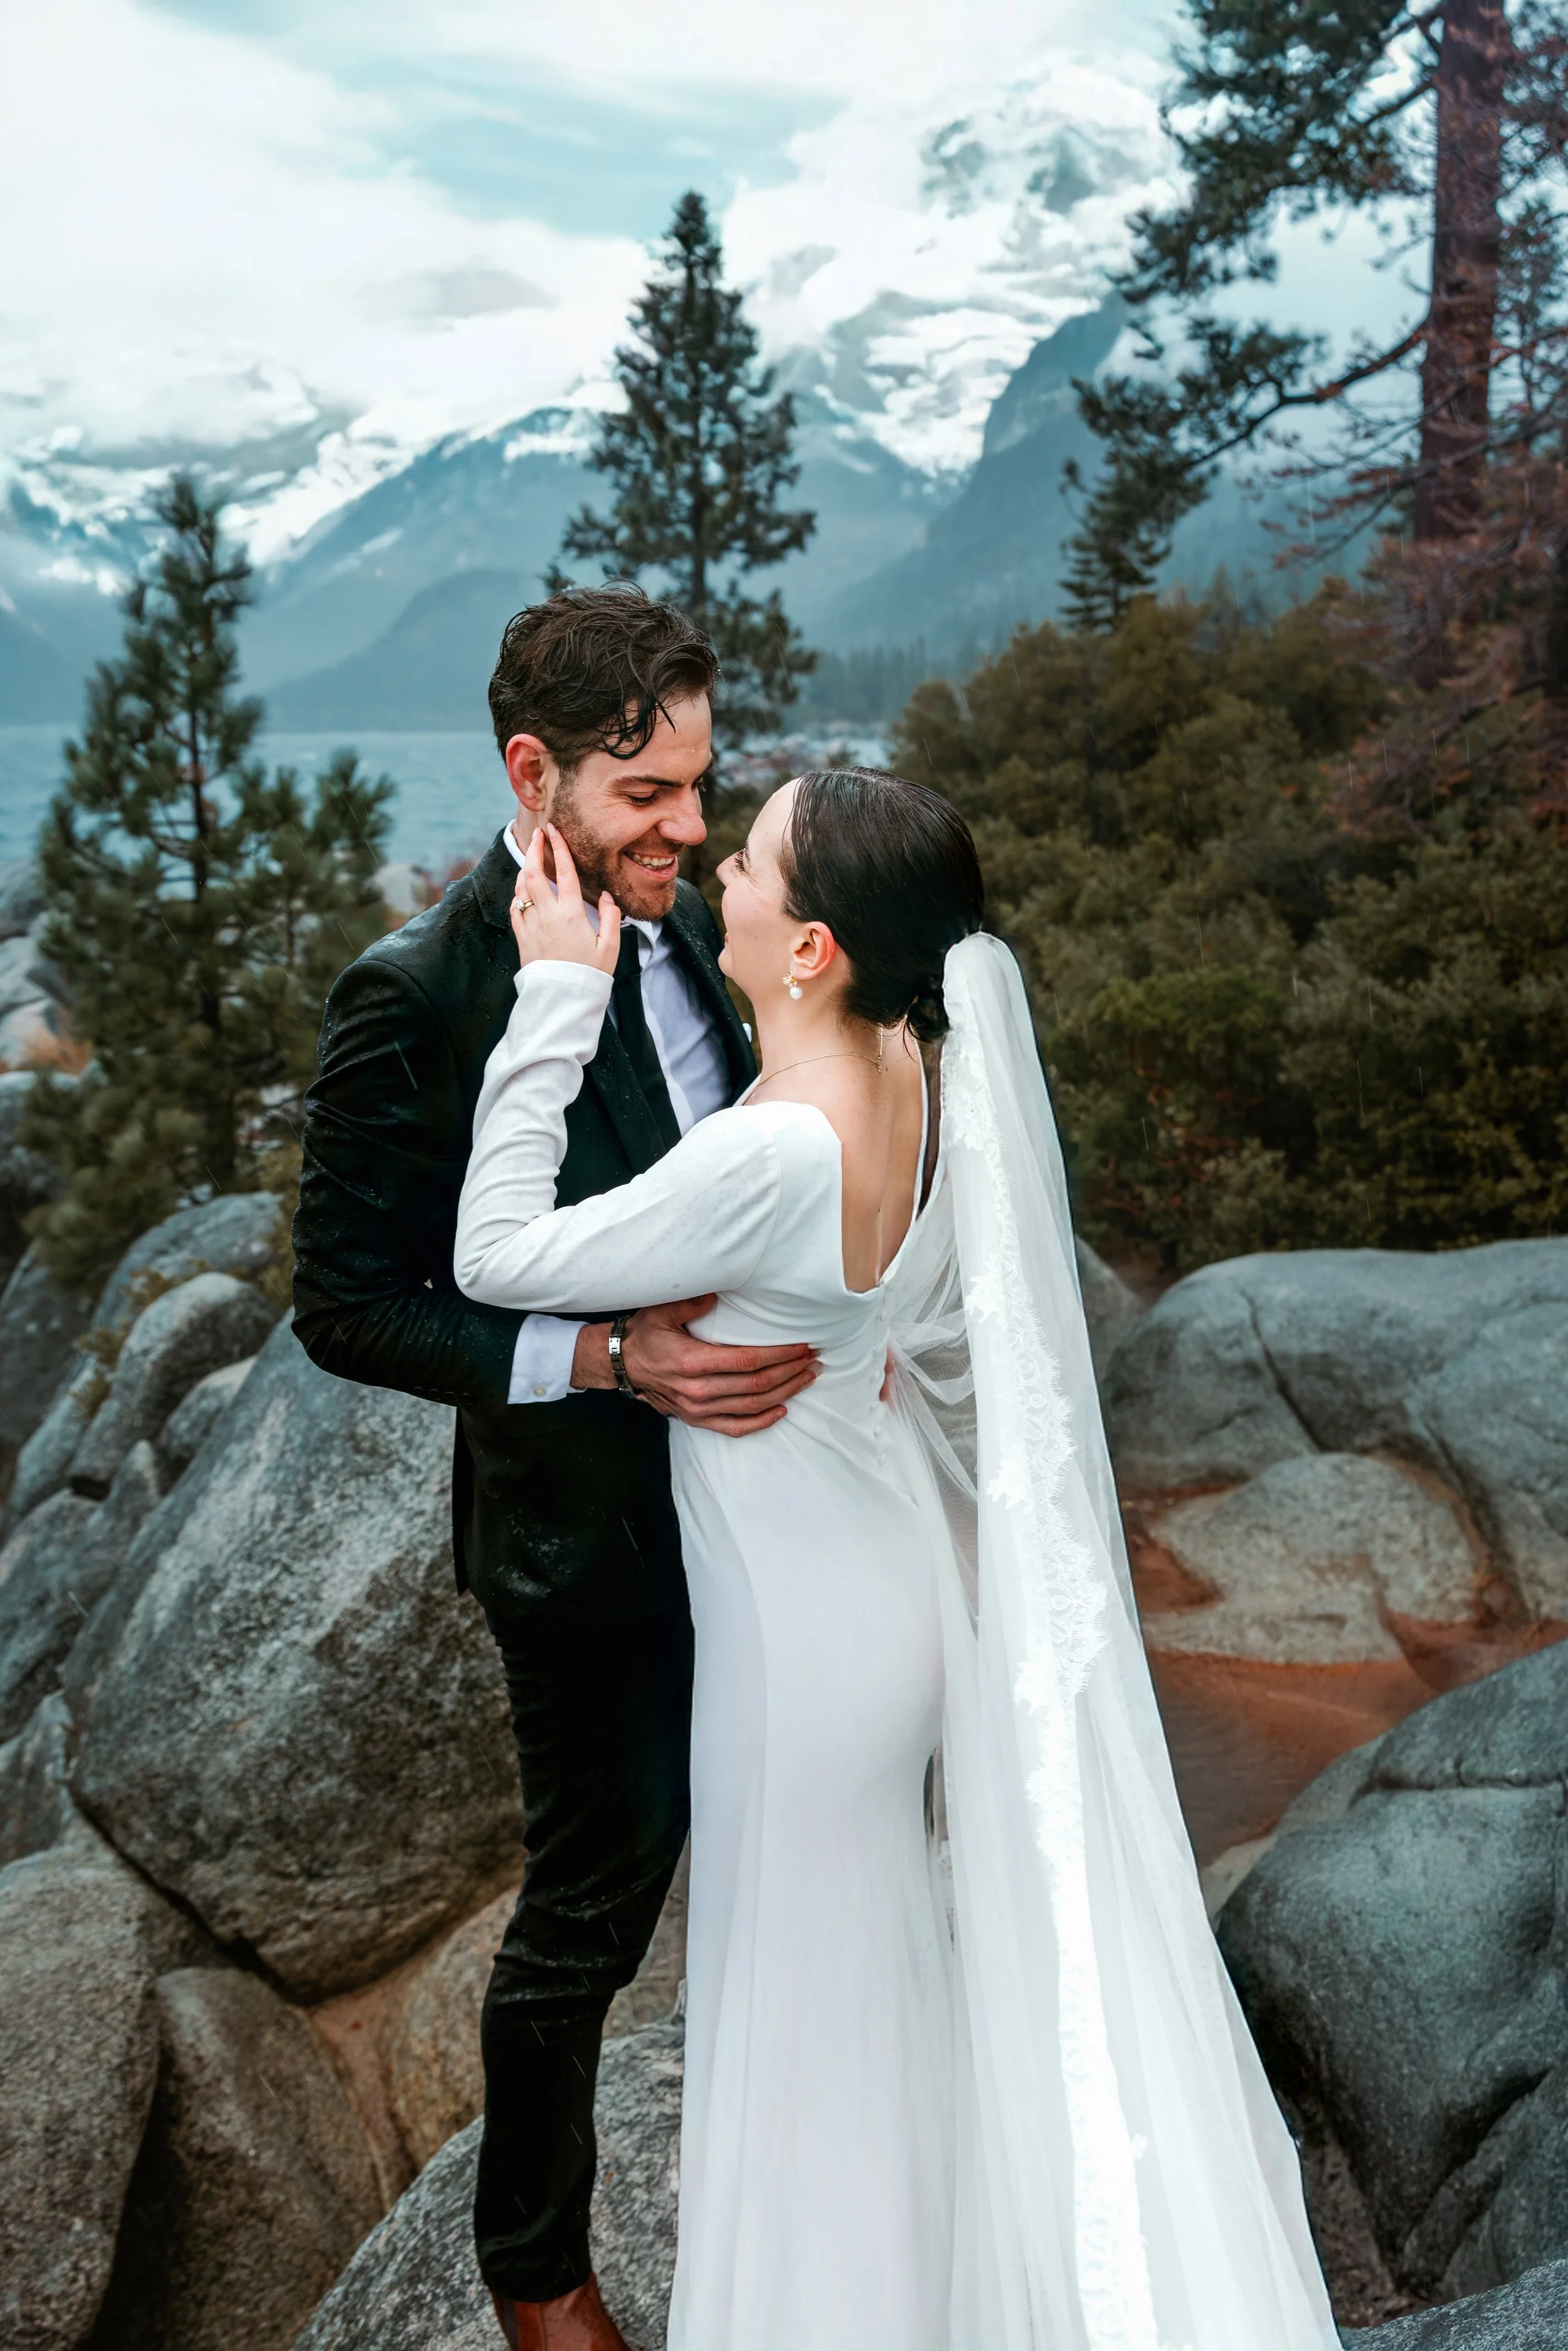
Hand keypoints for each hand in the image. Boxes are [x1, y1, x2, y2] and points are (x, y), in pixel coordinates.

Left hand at [512, 823, 620, 974]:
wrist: (562, 1000)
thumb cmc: (589, 974)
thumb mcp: (610, 947)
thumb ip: (610, 917)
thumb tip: (605, 896)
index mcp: (571, 914)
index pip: (564, 872)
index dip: (559, 848)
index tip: (554, 831)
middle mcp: (547, 915)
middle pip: (533, 874)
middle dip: (534, 850)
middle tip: (537, 836)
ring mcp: (531, 926)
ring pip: (521, 889)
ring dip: (525, 870)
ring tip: (532, 860)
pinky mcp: (522, 938)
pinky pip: (515, 908)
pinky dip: (518, 895)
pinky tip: (524, 892)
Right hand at [570, 1298, 816, 1436]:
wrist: (622, 1365)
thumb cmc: (646, 1334)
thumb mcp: (663, 1310)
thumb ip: (693, 1302)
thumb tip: (720, 1292)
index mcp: (692, 1361)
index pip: (747, 1361)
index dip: (779, 1355)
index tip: (802, 1346)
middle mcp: (698, 1390)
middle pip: (756, 1385)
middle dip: (790, 1371)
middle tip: (814, 1359)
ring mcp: (698, 1409)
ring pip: (751, 1406)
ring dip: (785, 1393)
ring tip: (807, 1377)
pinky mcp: (697, 1420)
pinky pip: (735, 1428)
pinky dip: (761, 1421)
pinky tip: (782, 1409)